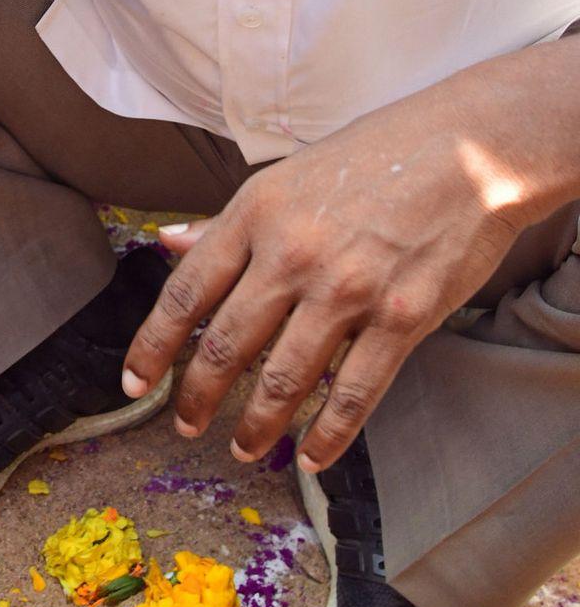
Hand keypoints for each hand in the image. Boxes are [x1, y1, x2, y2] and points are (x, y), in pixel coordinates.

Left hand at [121, 81, 531, 471]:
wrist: (471, 149)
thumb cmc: (375, 156)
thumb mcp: (286, 175)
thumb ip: (226, 220)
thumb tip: (167, 243)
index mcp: (256, 213)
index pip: (186, 291)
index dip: (153, 345)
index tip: (135, 383)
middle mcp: (293, 254)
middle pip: (226, 343)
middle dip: (197, 396)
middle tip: (185, 425)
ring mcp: (348, 290)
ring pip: (284, 378)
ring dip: (256, 425)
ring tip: (242, 448)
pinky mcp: (402, 319)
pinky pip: (354, 393)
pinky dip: (328, 435)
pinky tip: (310, 456)